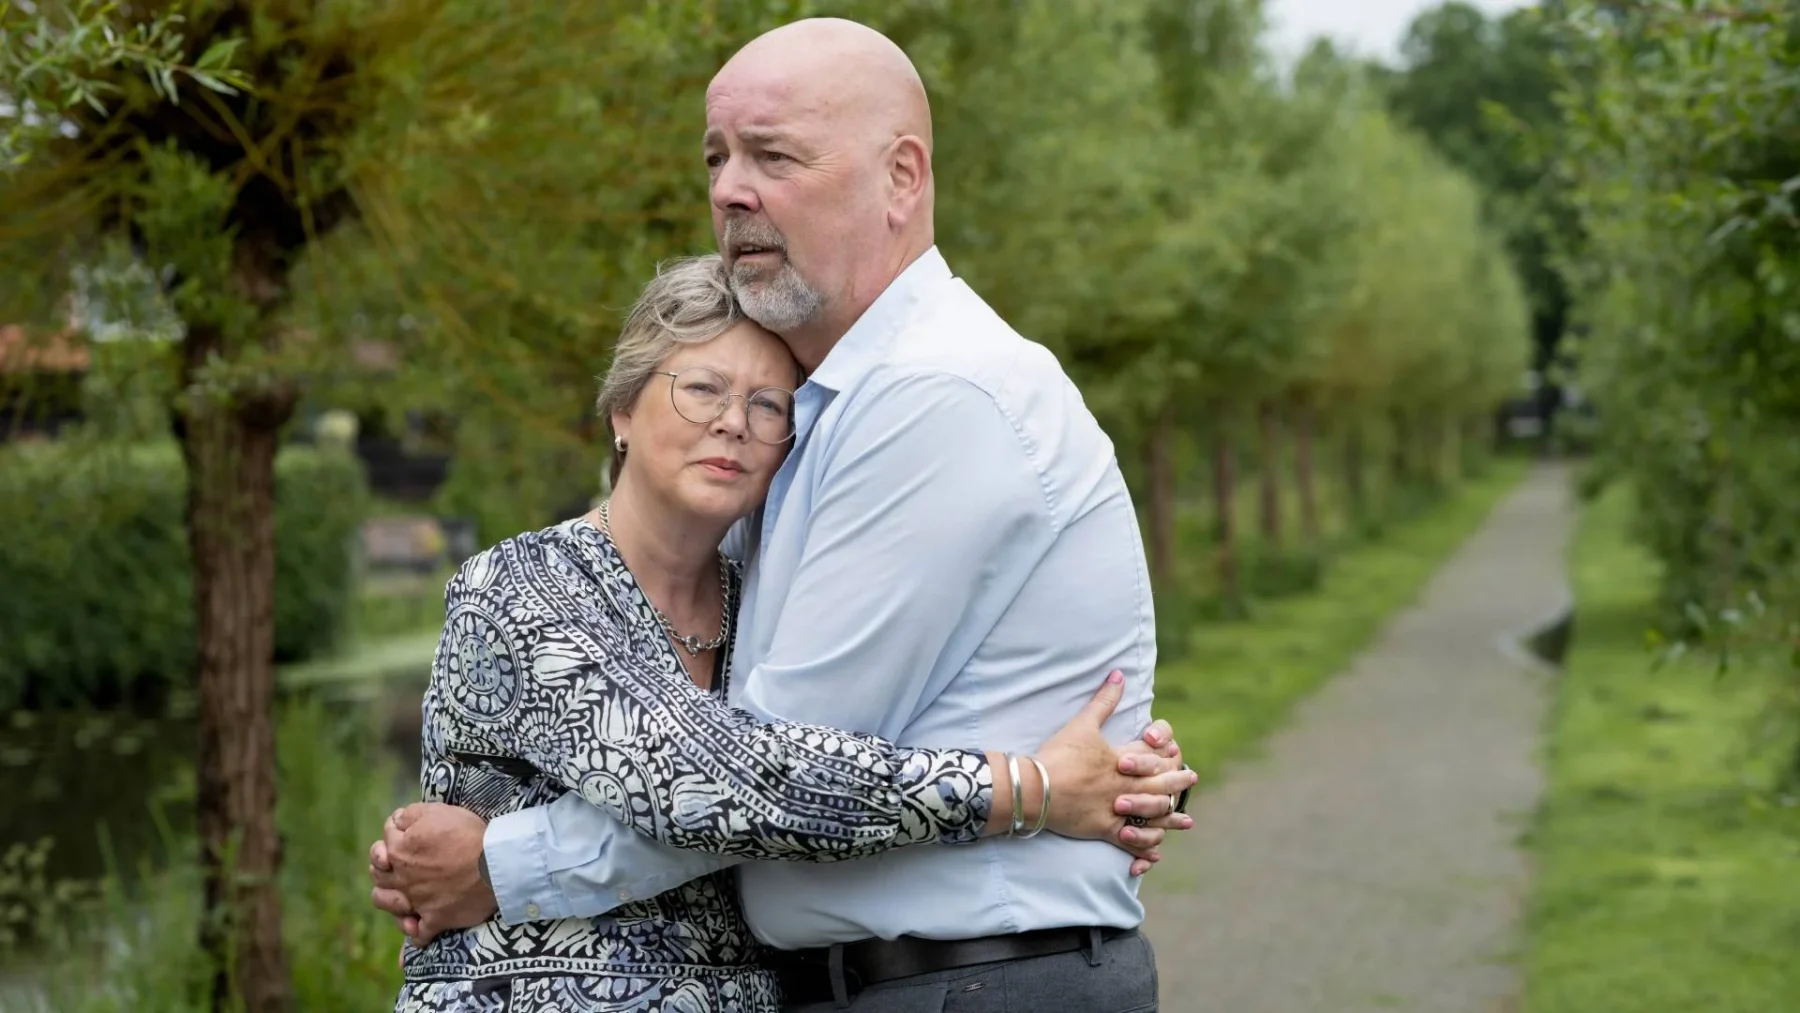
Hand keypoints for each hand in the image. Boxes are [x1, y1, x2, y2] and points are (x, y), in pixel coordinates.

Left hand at [367, 802, 495, 945]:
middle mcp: (403, 878)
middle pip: (378, 875)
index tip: (407, 831)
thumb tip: (396, 820)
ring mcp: (418, 902)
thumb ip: (410, 815)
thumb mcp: (437, 812)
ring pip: (389, 904)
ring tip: (399, 894)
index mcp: (400, 851)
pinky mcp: (436, 920)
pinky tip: (418, 928)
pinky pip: (419, 936)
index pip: (385, 841)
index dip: (395, 833)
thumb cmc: (467, 834)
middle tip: (397, 863)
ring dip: (389, 899)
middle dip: (383, 867)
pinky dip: (415, 935)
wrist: (494, 863)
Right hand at [1035, 673, 1195, 873]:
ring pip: (1151, 815)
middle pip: (1159, 785)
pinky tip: (1156, 853)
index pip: (1153, 756)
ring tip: (1185, 818)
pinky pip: (1130, 841)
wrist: (1036, 788)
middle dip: (1177, 782)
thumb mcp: (1082, 724)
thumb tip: (1119, 674)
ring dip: (1170, 816)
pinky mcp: (1104, 829)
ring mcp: (1117, 809)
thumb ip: (1104, 700)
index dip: (1166, 754)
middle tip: (1191, 779)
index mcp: (1122, 759)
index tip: (1177, 752)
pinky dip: (1144, 848)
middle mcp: (1125, 785)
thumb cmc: (1059, 755)